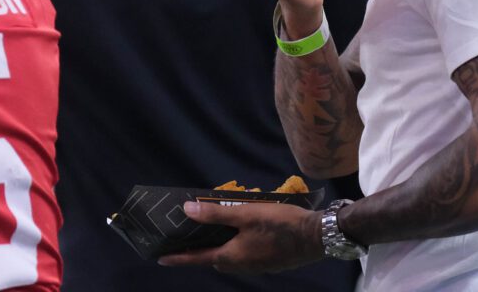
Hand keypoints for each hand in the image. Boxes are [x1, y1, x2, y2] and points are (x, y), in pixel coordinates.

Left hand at [158, 200, 323, 273]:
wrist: (317, 236)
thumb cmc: (280, 224)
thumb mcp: (246, 214)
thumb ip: (216, 213)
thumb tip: (187, 211)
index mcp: (232, 256)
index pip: (198, 258)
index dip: (178, 257)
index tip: (160, 257)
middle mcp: (242, 266)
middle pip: (215, 259)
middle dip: (202, 250)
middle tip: (192, 236)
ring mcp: (257, 266)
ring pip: (232, 258)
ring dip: (222, 247)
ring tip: (218, 230)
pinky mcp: (270, 262)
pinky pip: (246, 256)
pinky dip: (238, 246)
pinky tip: (245, 232)